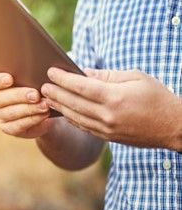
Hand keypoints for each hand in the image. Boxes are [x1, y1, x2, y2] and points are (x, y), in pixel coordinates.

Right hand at [0, 73, 54, 137]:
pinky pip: (18, 125)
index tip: (10, 79)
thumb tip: (35, 69)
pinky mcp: (8, 128)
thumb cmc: (34, 85)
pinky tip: (44, 114)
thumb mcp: (29, 77)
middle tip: (35, 94)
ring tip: (44, 105)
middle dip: (19, 96)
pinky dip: (32, 119)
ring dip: (29, 109)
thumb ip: (27, 73)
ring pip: (10, 113)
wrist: (41, 107)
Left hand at [41, 68, 181, 150]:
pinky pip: (84, 127)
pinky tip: (62, 112)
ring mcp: (107, 129)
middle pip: (73, 102)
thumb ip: (108, 76)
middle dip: (55, 93)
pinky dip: (71, 119)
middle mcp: (108, 115)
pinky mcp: (108, 137)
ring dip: (59, 107)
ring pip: (75, 117)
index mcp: (115, 97)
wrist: (174, 127)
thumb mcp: (136, 78)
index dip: (63, 78)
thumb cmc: (157, 97)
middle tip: (42, 86)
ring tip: (46, 98)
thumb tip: (84, 73)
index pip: (81, 86)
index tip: (51, 71)